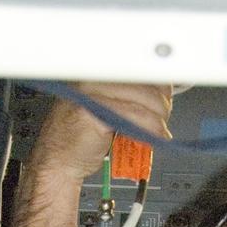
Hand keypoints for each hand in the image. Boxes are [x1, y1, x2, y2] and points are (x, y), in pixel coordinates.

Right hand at [31, 82, 172, 183]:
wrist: (59, 159)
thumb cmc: (83, 136)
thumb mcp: (112, 110)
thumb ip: (131, 98)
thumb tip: (164, 94)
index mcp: (98, 71)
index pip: (139, 66)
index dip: (159, 83)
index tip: (166, 99)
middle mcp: (93, 76)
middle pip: (145, 81)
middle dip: (162, 103)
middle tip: (162, 119)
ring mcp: (91, 91)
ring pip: (143, 98)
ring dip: (159, 118)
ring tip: (159, 130)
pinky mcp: (93, 110)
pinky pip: (134, 114)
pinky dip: (151, 127)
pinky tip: (154, 135)